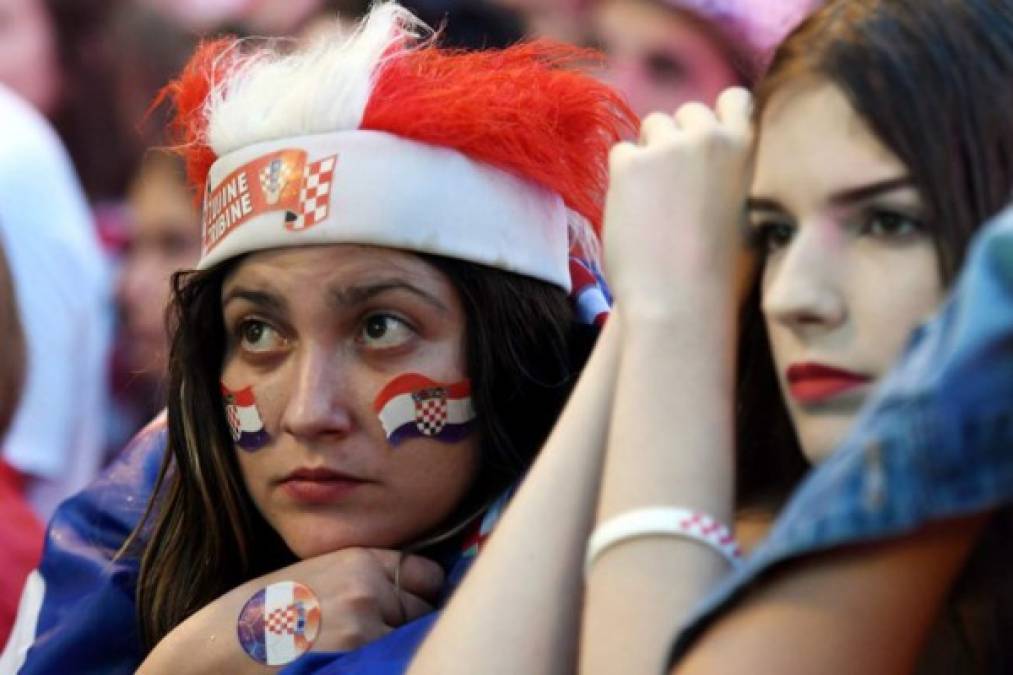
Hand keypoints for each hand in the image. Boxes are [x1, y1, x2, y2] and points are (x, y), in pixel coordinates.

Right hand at [261, 547, 444, 650]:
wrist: (216, 647)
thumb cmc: (262, 616)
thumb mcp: (318, 576)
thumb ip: (365, 581)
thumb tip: (415, 598)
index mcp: (360, 559)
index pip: (427, 575)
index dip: (421, 597)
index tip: (410, 611)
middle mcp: (368, 586)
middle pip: (424, 613)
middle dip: (406, 628)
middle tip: (372, 640)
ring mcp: (363, 624)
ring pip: (410, 643)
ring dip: (392, 651)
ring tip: (354, 654)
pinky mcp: (355, 656)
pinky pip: (393, 662)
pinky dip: (378, 665)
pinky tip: (351, 665)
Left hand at [603, 88, 755, 321]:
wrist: (681, 303)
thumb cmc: (723, 276)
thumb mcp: (754, 217)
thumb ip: (744, 176)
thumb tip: (733, 159)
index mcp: (750, 147)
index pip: (734, 98)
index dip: (716, 118)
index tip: (704, 147)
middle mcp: (710, 137)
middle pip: (687, 113)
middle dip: (678, 139)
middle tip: (674, 186)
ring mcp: (669, 147)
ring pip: (651, 127)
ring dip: (649, 154)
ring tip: (655, 202)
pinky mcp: (630, 165)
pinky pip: (621, 153)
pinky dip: (623, 178)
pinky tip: (635, 213)